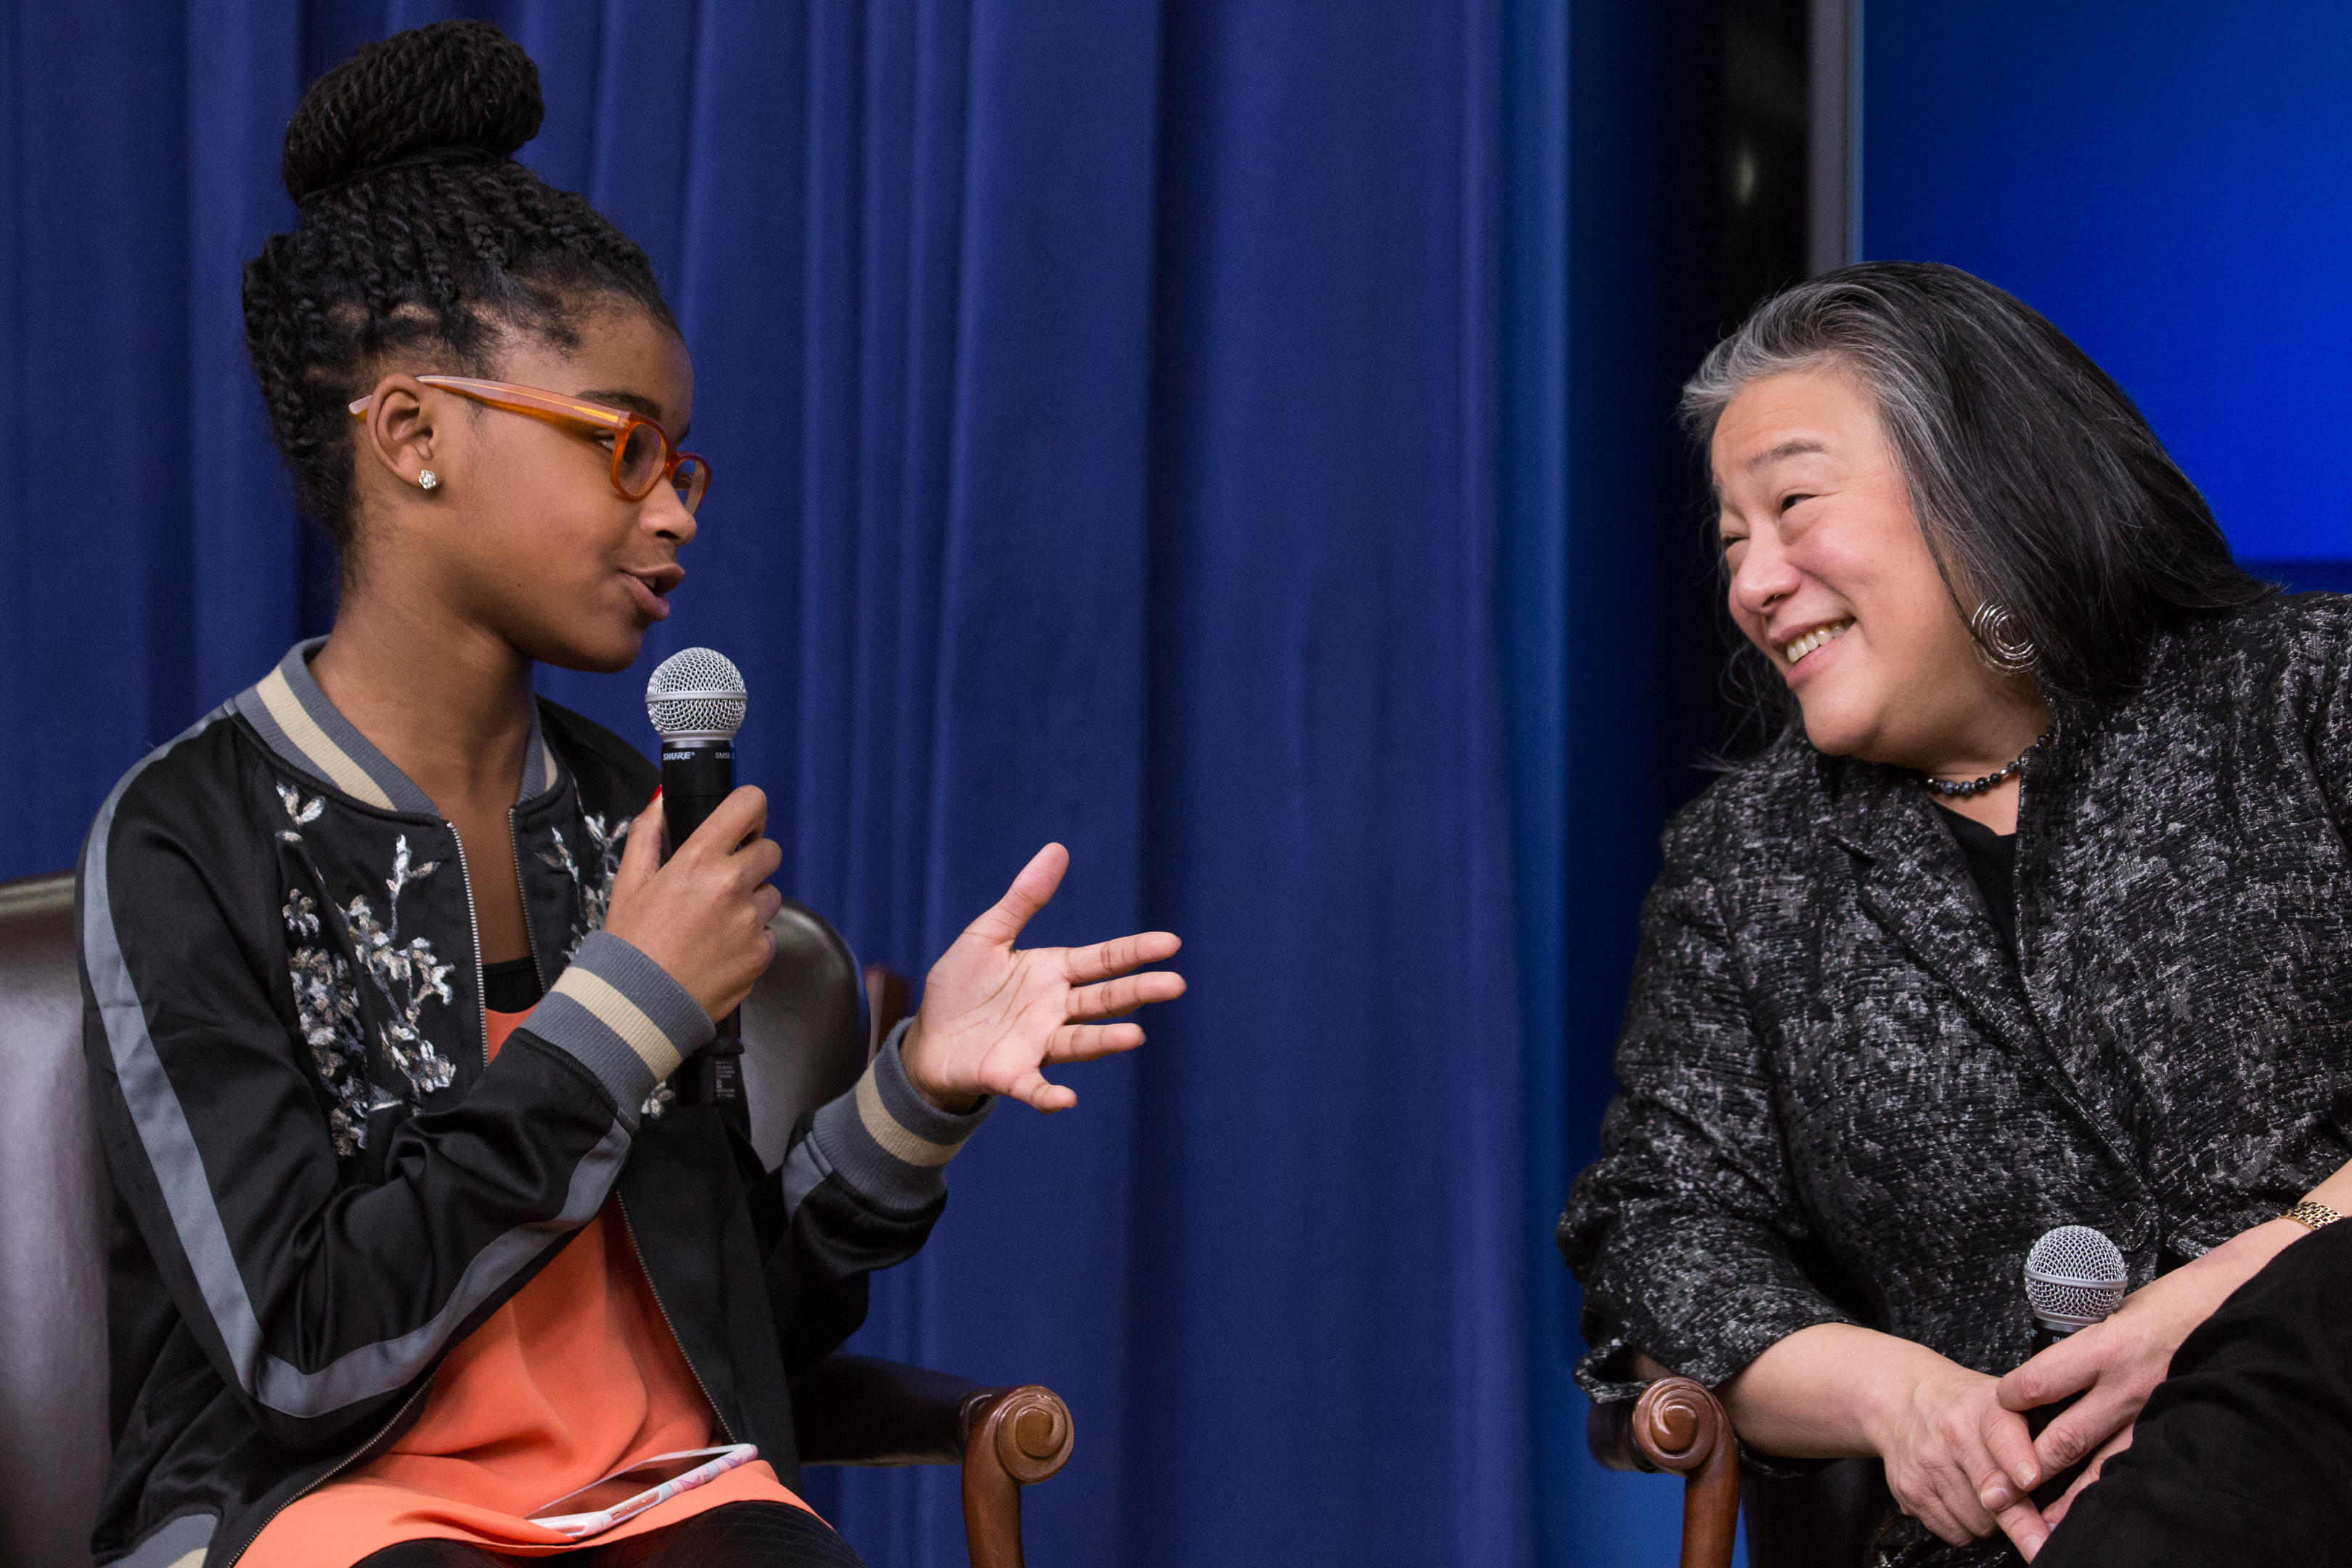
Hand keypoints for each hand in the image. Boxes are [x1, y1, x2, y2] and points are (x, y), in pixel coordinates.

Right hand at [603, 787, 783, 1019]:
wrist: (639, 1005)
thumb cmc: (632, 945)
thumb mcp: (629, 884)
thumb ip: (647, 835)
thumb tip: (661, 801)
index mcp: (697, 860)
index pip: (749, 805)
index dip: (751, 811)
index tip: (745, 825)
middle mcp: (731, 885)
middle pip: (771, 850)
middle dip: (752, 860)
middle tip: (724, 881)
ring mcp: (750, 920)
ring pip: (771, 894)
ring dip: (752, 903)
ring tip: (715, 924)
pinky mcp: (761, 953)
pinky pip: (768, 933)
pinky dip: (751, 939)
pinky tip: (720, 950)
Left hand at [900, 843, 1183, 1112]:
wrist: (927, 1040)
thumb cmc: (960, 987)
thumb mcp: (988, 935)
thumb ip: (1023, 899)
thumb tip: (1058, 849)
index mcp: (1053, 973)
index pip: (1103, 960)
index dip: (1135, 951)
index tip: (1170, 944)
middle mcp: (1055, 1010)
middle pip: (1104, 1000)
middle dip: (1138, 992)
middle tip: (1174, 985)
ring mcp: (1037, 1044)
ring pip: (1080, 1041)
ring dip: (1106, 1041)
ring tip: (1134, 1036)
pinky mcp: (1011, 1075)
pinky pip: (1034, 1086)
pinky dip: (1049, 1095)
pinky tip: (1065, 1099)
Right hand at [1865, 1354, 2050, 1556]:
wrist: (1901, 1397)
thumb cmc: (1966, 1406)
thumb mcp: (2004, 1403)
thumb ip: (2038, 1436)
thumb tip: (2071, 1490)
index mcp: (1983, 1408)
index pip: (2002, 1434)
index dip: (2017, 1459)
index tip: (2029, 1480)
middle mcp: (1951, 1434)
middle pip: (1994, 1498)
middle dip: (2021, 1520)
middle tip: (2037, 1532)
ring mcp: (1926, 1464)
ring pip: (1978, 1523)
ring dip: (1992, 1522)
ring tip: (1987, 1495)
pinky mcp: (1909, 1491)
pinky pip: (1954, 1532)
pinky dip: (1967, 1527)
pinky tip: (1964, 1501)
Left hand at [1996, 1227, 2288, 1526]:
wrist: (2240, 1306)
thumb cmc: (2178, 1300)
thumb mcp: (2117, 1311)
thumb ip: (2085, 1345)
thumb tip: (2049, 1370)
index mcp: (2105, 1347)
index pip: (2038, 1383)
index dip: (2011, 1399)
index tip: (2000, 1408)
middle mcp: (2127, 1387)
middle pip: (2066, 1438)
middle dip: (2029, 1469)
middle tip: (2000, 1493)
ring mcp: (2156, 1413)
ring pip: (2104, 1465)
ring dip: (2073, 1496)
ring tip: (2048, 1522)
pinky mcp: (2180, 1427)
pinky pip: (2142, 1462)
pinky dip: (2120, 1484)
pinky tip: (2107, 1504)